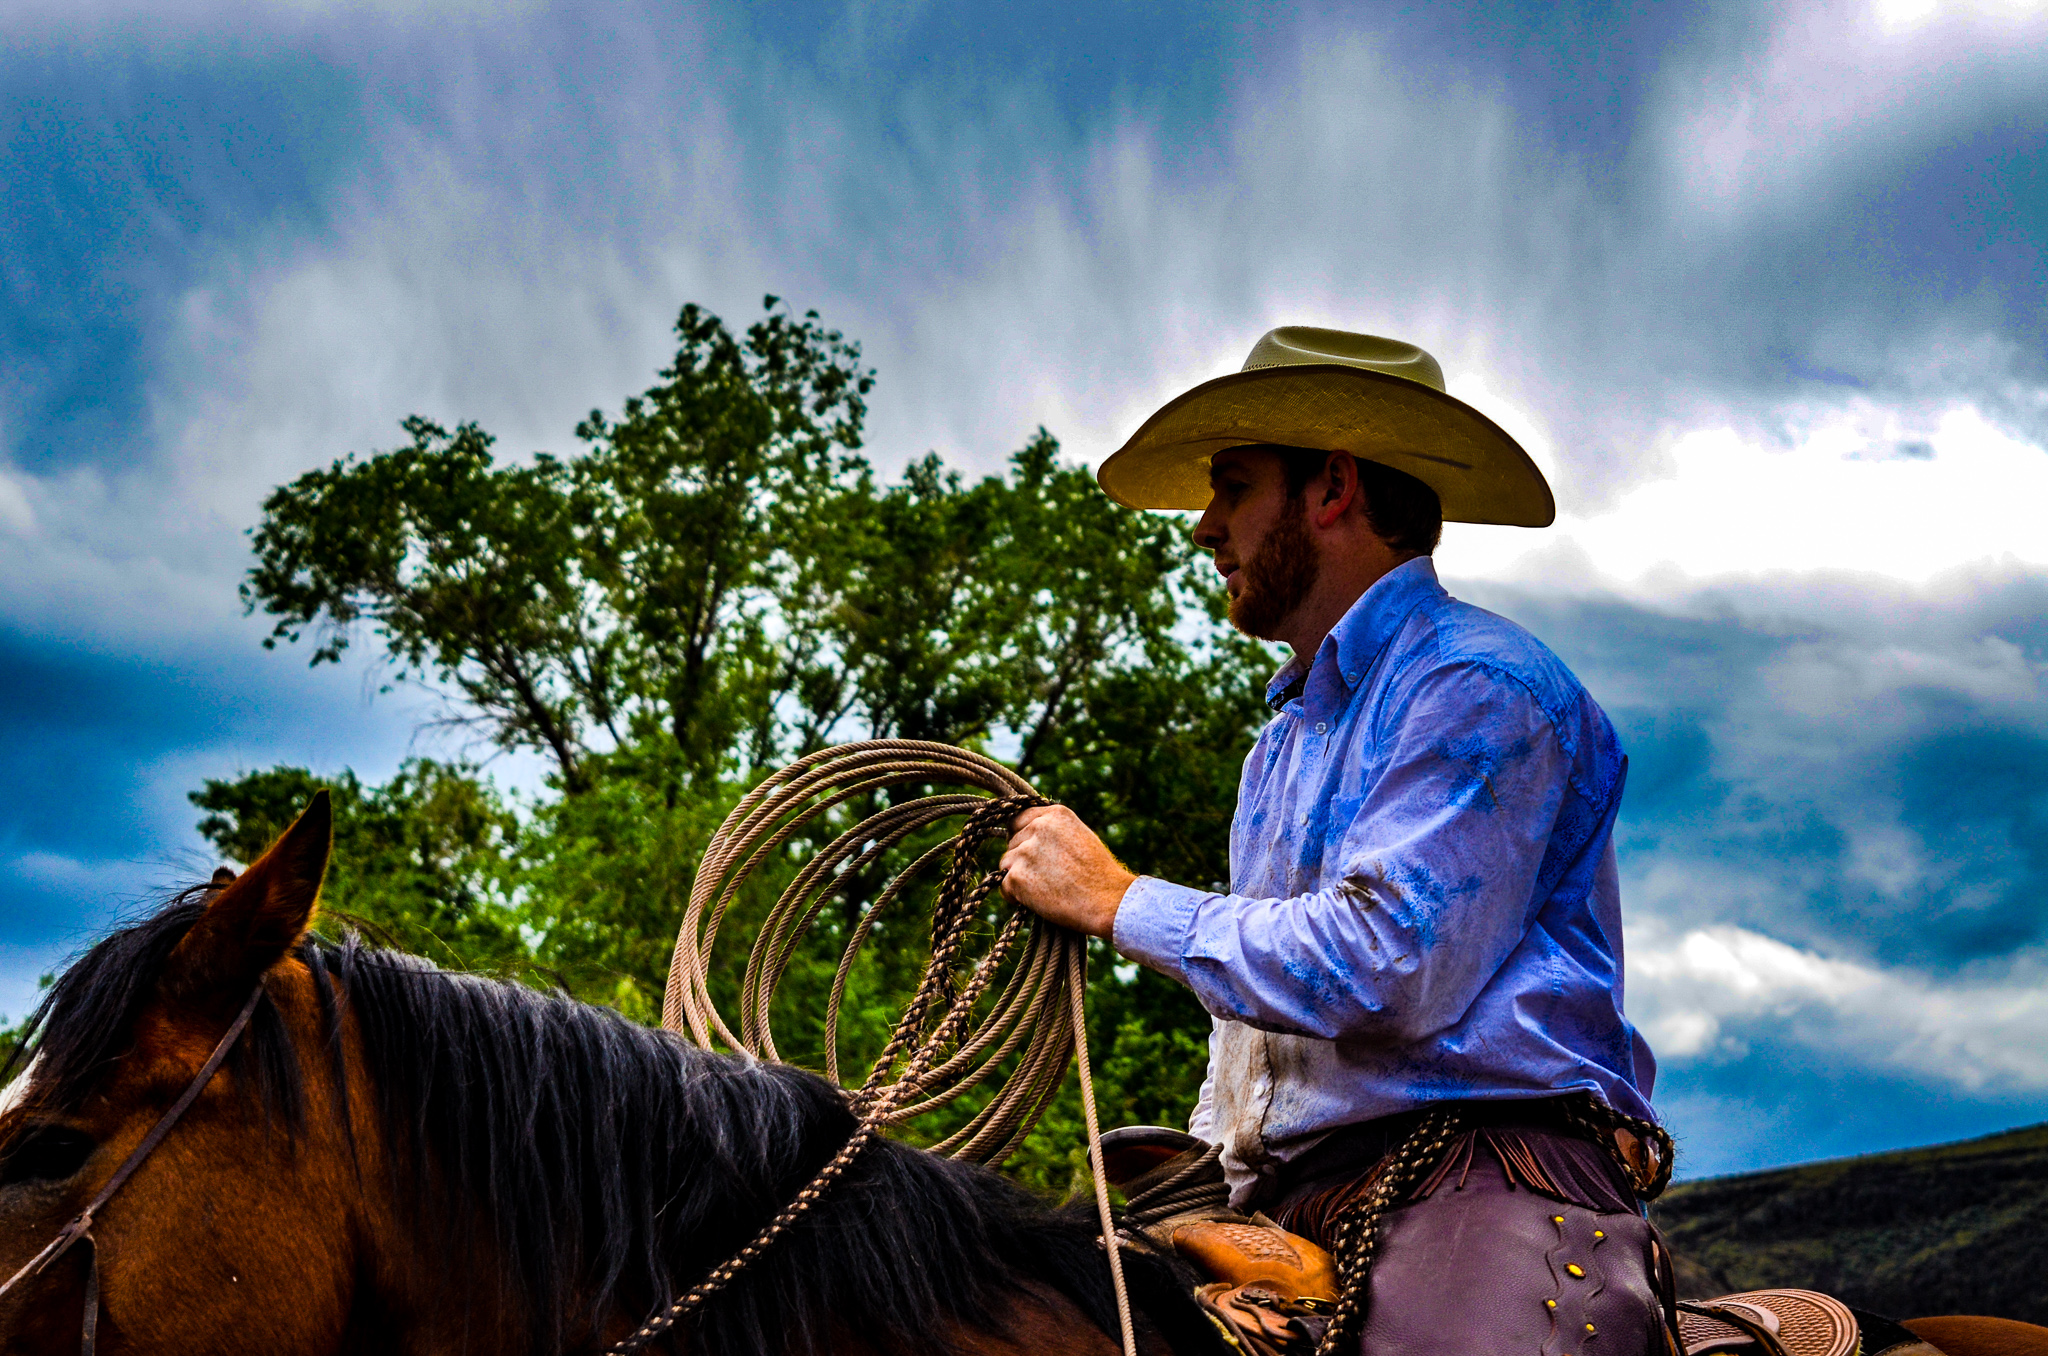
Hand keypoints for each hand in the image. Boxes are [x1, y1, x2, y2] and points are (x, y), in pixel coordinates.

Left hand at [997, 805, 1136, 938]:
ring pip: (1006, 863)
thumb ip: (1054, 831)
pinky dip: (1015, 896)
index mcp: (1055, 814)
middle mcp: (1038, 827)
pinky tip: (1035, 902)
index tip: (1032, 852)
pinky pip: (1004, 886)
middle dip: (1022, 858)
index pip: (1019, 819)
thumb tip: (1028, 836)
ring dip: (1018, 876)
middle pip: (1012, 842)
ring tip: (1044, 889)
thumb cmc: (1099, 875)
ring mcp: (1025, 851)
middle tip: (1045, 876)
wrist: (1107, 901)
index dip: (1023, 837)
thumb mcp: (1080, 837)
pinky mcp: (1017, 876)